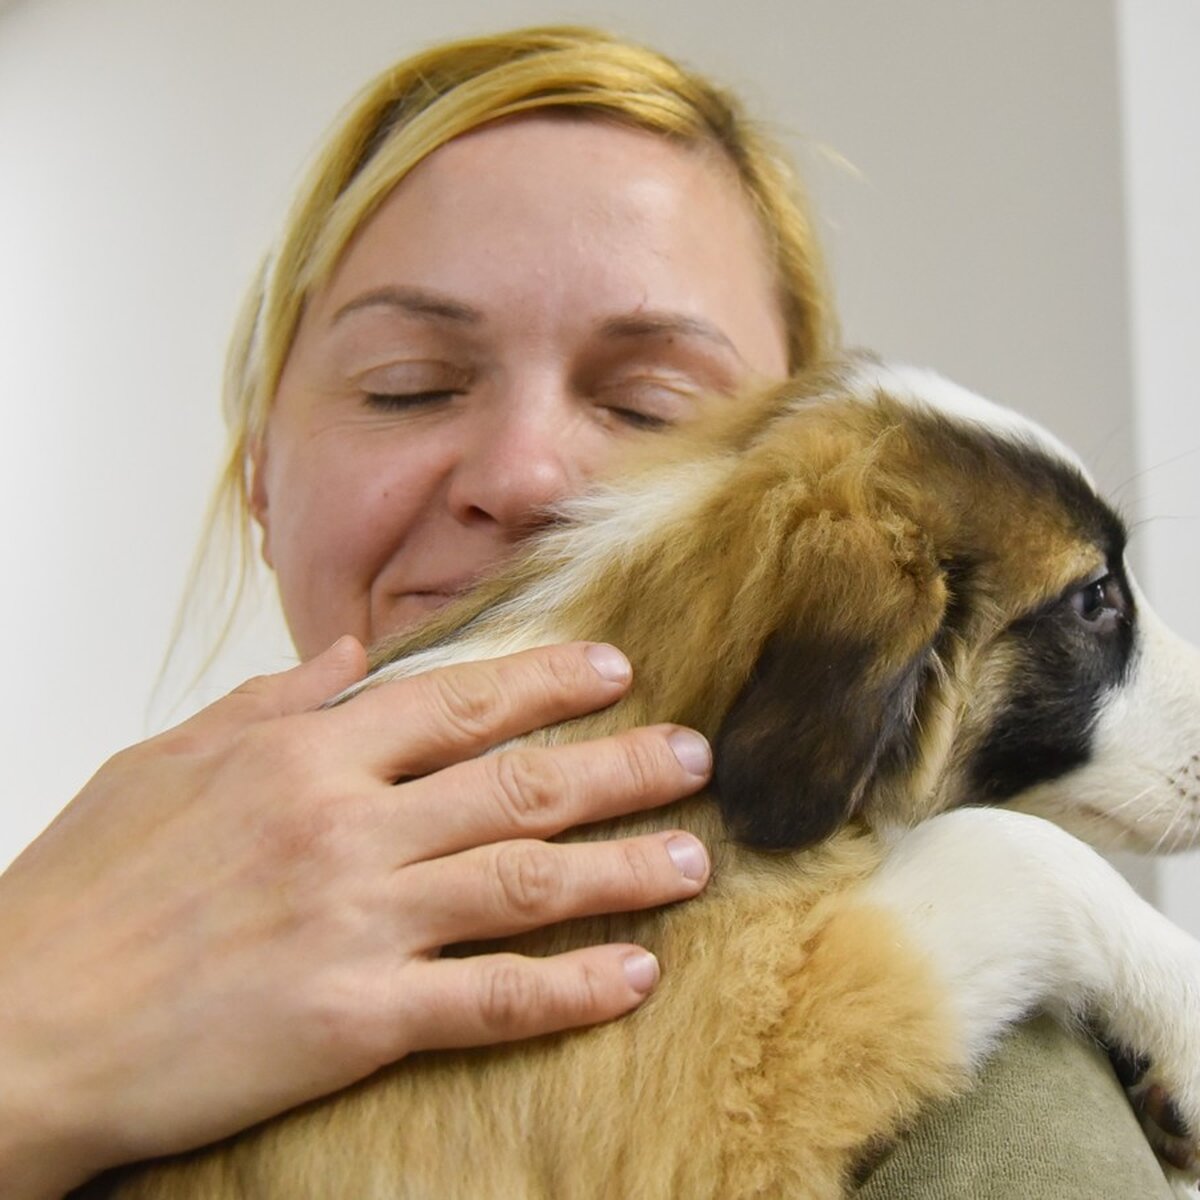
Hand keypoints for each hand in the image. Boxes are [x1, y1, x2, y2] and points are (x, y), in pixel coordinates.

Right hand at [0, 637, 710, 1197]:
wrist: (13, 1024)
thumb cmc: (81, 889)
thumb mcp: (167, 760)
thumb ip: (273, 700)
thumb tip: (349, 652)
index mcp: (303, 755)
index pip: (457, 702)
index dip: (546, 684)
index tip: (614, 672)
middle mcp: (347, 826)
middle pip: (518, 782)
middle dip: (619, 765)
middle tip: (693, 756)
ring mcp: (357, 921)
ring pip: (525, 880)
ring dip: (622, 868)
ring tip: (694, 857)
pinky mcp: (354, 1019)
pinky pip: (489, 998)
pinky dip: (571, 986)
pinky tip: (634, 972)